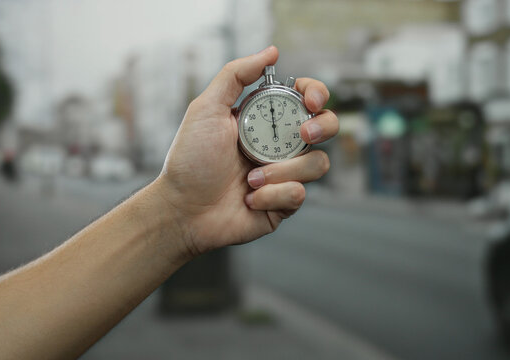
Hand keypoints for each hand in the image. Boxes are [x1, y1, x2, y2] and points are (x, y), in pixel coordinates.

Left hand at [151, 46, 338, 255]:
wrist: (183, 210)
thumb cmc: (190, 160)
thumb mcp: (206, 109)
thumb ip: (236, 76)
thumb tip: (271, 51)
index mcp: (266, 120)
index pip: (305, 98)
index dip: (317, 93)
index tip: (311, 100)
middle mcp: (280, 145)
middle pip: (326, 127)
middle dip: (324, 127)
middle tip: (304, 134)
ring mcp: (285, 175)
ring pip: (317, 164)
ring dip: (283, 170)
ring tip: (251, 178)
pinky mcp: (284, 203)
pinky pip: (299, 194)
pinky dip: (273, 195)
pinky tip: (249, 198)